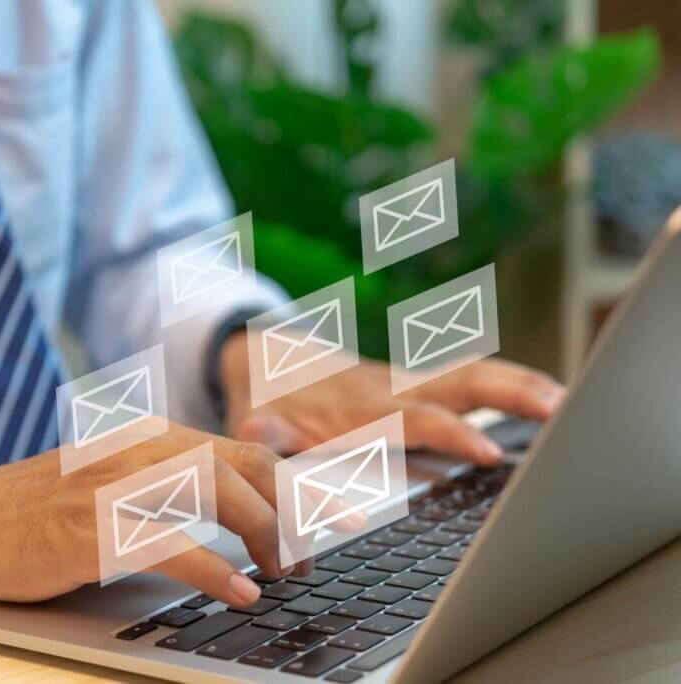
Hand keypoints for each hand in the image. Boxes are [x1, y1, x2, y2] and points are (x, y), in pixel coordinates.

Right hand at [0, 422, 362, 607]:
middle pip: (244, 465)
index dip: (301, 485)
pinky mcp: (90, 527)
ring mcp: (115, 485)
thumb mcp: (115, 484)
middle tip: (312, 556)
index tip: (344, 516)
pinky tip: (238, 592)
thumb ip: (172, 487)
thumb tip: (243, 515)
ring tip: (284, 571)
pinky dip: (213, 568)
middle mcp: (142, 450)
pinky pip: (169, 543)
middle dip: (294, 510)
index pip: (246, 452)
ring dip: (264, 532)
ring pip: (216, 491)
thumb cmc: (38, 510)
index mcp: (154, 439)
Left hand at [218, 332, 565, 464]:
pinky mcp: (413, 385)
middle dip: (506, 397)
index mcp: (357, 408)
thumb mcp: (253, 420)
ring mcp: (405, 383)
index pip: (413, 421)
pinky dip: (506, 387)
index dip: (449, 436)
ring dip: (517, 386)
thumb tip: (257, 430)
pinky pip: (465, 381)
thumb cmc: (262, 398)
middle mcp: (389, 390)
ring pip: (469, 376)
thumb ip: (261, 431)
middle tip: (558, 410)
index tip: (487, 452)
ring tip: (568, 402)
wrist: (262, 356)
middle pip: (455, 386)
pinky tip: (546, 400)